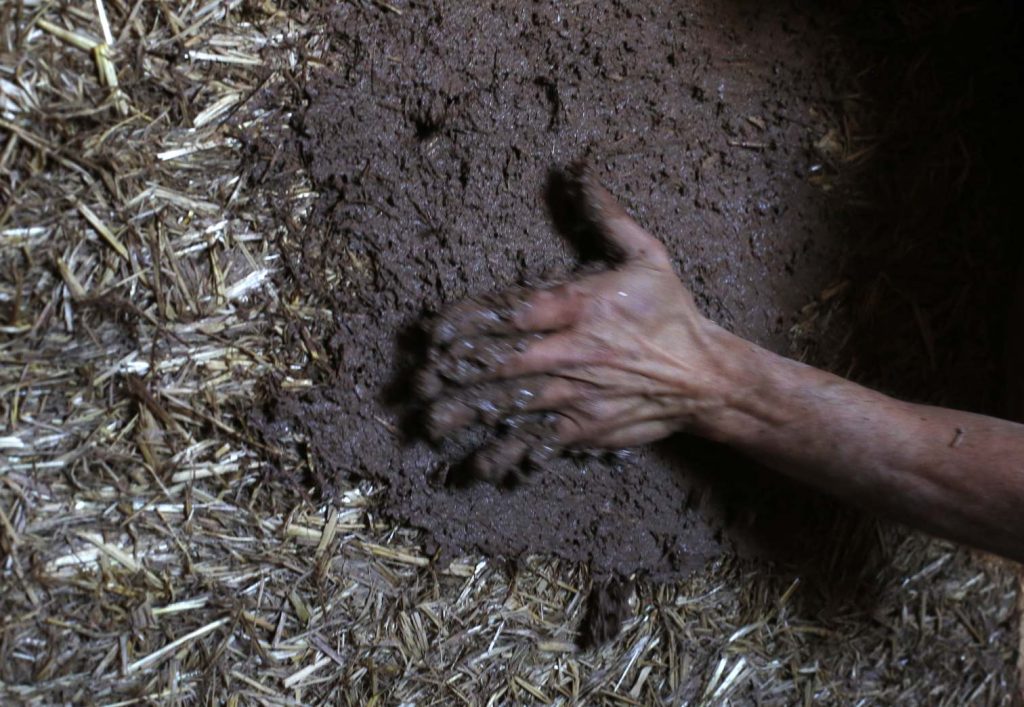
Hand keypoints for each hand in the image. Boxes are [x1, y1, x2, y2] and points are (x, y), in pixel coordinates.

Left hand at [418, 167, 738, 482]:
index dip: (469, 320)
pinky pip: (540, 440)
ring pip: (513, 404)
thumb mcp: (649, 257)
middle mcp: (574, 351)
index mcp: (582, 306)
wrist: (706, 377)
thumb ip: (609, 218)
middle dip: (456, 372)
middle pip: (502, 361)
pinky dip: (509, 452)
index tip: (435, 331)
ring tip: (431, 423)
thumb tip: (582, 174)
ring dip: (469, 413)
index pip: (513, 310)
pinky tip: (478, 462)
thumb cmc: (672, 314)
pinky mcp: (586, 427)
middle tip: (419, 382)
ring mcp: (578, 393)